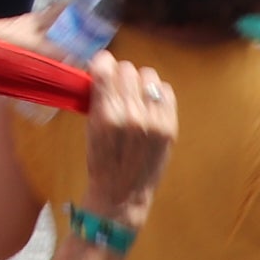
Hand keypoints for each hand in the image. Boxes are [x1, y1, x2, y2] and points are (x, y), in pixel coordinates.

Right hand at [77, 56, 176, 223]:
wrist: (122, 194)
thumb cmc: (100, 162)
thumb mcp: (90, 129)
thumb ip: (98, 100)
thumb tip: (103, 71)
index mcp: (105, 115)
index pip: (105, 67)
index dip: (101, 65)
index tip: (100, 69)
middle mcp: (132, 114)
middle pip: (127, 69)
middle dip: (119, 75)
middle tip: (117, 89)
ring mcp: (154, 121)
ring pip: (148, 75)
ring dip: (139, 82)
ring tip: (135, 97)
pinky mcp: (170, 126)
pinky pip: (166, 91)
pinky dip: (157, 93)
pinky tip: (149, 105)